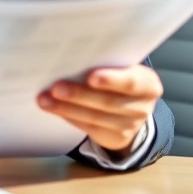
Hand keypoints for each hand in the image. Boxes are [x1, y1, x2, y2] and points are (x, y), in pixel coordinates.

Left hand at [38, 65, 161, 152]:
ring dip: (66, 107)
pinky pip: (88, 127)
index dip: (112, 80)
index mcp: (148, 83)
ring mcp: (130, 125)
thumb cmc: (120, 80)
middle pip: (108, 101)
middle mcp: (142, 106)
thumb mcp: (122, 69)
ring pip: (95, 116)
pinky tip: (53, 109)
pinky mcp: (116, 137)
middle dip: (79, 94)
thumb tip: (70, 56)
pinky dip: (69, 116)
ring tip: (44, 99)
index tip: (90, 76)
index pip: (131, 82)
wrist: (131, 109)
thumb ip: (106, 64)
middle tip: (56, 87)